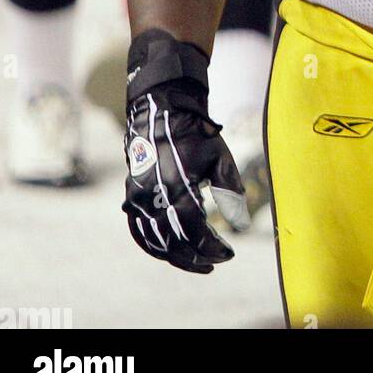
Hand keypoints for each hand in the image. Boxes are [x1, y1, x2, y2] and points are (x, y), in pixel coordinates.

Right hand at [122, 30, 249, 272]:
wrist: (161, 111)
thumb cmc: (195, 134)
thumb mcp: (219, 159)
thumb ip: (230, 193)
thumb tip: (240, 226)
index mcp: (177, 188)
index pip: (194, 232)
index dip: (212, 248)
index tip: (229, 254)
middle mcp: (153, 198)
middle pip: (173, 243)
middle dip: (196, 257)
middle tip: (215, 262)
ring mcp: (137, 199)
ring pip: (154, 242)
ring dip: (176, 257)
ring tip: (197, 262)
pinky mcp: (131, 198)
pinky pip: (139, 232)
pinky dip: (154, 246)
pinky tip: (170, 252)